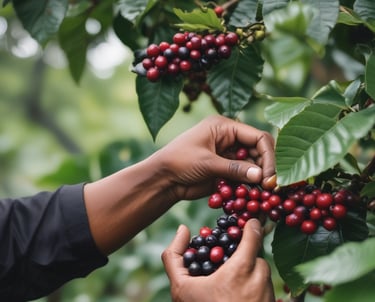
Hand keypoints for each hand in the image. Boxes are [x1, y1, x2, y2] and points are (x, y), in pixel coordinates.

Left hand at [153, 115, 275, 201]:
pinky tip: (247, 196)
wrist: (162, 179)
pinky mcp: (225, 171)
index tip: (271, 175)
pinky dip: (246, 186)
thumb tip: (261, 176)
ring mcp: (228, 156)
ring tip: (260, 193)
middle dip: (264, 168)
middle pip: (258, 151)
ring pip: (252, 166)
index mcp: (225, 127)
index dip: (268, 155)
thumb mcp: (207, 162)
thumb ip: (234, 169)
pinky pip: (243, 177)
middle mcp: (229, 139)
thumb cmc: (179, 161)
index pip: (257, 137)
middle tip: (269, 187)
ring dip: (256, 180)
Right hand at [162, 219, 275, 301]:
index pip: (254, 236)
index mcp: (240, 270)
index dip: (251, 226)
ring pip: (264, 276)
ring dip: (252, 275)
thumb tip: (182, 229)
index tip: (249, 222)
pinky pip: (268, 292)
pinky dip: (257, 290)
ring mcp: (268, 298)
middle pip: (259, 257)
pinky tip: (240, 298)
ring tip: (234, 287)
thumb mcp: (180, 287)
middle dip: (247, 257)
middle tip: (232, 263)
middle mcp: (259, 282)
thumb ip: (175, 255)